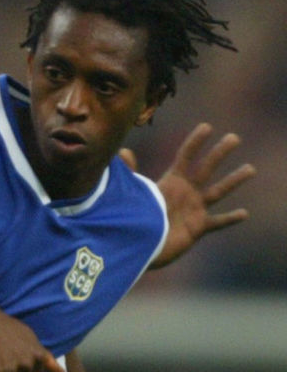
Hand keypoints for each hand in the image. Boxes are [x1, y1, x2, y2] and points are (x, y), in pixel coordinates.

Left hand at [123, 123, 254, 268]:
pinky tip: (244, 213)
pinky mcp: (197, 228)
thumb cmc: (133, 217)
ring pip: (218, 192)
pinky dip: (230, 218)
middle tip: (234, 137)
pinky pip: (218, 222)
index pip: (185, 157)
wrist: (136, 245)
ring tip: (250, 168)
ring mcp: (193, 209)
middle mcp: (185, 192)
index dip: (195, 142)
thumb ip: (129, 173)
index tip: (207, 126)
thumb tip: (122, 152)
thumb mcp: (133, 192)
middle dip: (219, 153)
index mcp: (171, 182)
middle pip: (206, 168)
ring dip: (234, 180)